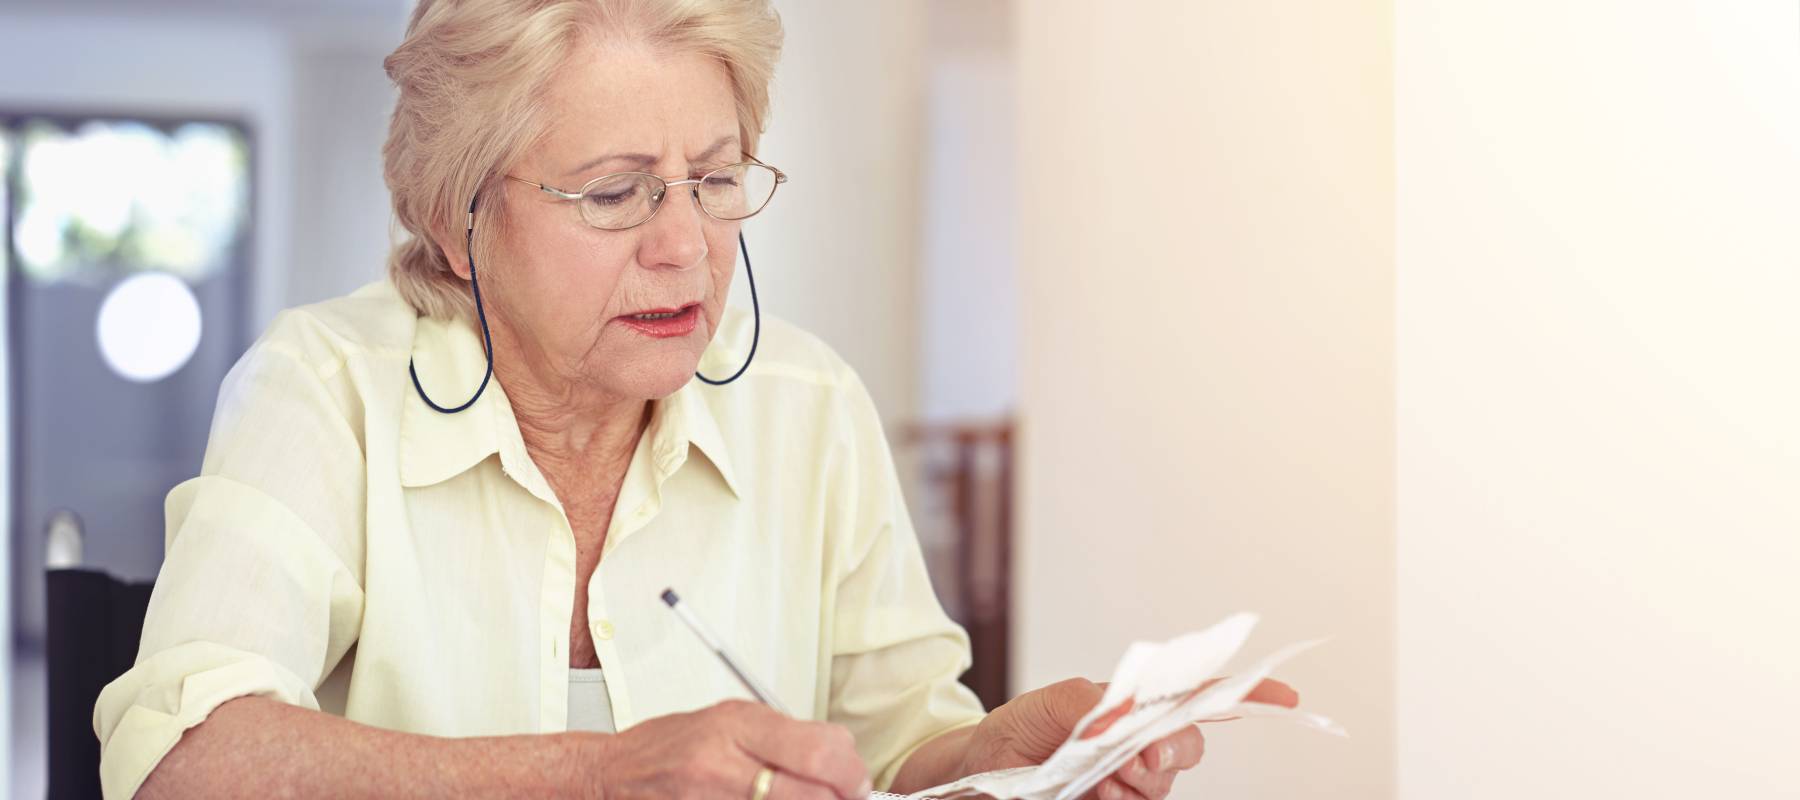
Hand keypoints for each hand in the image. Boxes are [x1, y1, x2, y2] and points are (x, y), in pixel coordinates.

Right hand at [591, 699, 871, 799]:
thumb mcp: (726, 720)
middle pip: (816, 792)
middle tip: (845, 798)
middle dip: (842, 799)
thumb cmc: (666, 749)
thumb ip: (780, 735)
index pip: (822, 751)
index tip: (856, 780)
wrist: (610, 777)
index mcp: (736, 725)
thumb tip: (838, 755)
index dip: (852, 772)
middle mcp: (725, 764)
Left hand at [957, 676, 1299, 799]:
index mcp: (1134, 705)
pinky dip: (1114, 799)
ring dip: (1127, 783)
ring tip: (1086, 777)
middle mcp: (1141, 744)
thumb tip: (1129, 717)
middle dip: (1166, 753)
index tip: (1287, 697)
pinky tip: (1087, 792)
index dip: (1247, 693)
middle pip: (1188, 748)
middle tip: (1128, 759)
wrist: (980, 770)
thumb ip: (1094, 705)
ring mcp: (1130, 781)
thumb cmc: (1018, 729)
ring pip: (1160, 787)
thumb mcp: (1051, 703)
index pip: (1197, 696)